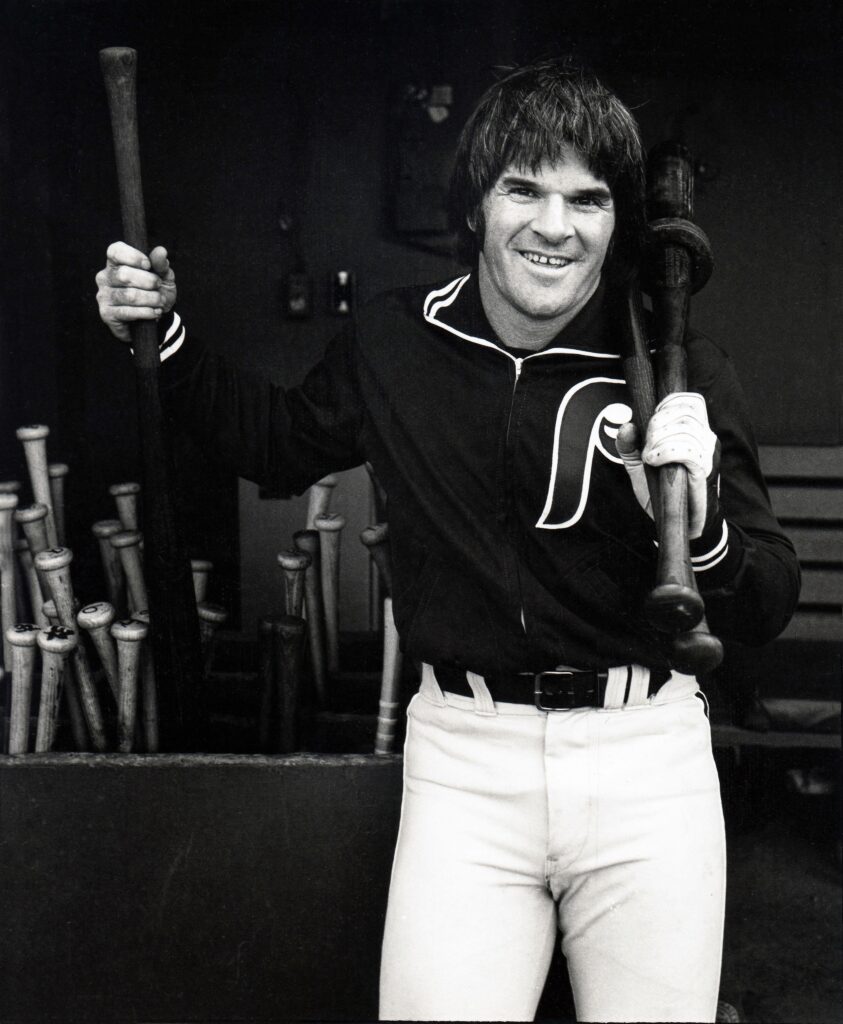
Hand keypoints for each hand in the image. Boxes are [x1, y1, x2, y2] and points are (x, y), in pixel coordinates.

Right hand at [95, 242, 175, 342]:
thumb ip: (161, 265)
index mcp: (116, 262)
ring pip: (128, 295)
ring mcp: (104, 295)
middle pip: (124, 274)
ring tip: (160, 302)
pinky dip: (146, 312)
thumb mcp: (163, 277)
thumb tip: (161, 251)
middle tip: (158, 288)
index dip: (133, 256)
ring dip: (151, 299)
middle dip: (148, 282)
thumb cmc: (156, 292)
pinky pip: (128, 312)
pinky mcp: (107, 314)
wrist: (155, 318)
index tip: (148, 265)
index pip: (115, 251)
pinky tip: (155, 312)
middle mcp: (105, 277)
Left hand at [616, 392, 719, 539]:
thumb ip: (629, 446)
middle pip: (685, 412)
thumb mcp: (640, 467)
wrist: (680, 523)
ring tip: (649, 456)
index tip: (651, 419)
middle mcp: (704, 438)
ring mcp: (707, 454)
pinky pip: (689, 451)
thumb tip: (627, 425)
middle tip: (646, 444)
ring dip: (660, 439)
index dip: (670, 403)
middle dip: (658, 422)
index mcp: (693, 432)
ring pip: (686, 429)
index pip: (691, 401)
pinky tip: (654, 460)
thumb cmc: (663, 493)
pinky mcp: (705, 470)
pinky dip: (667, 452)